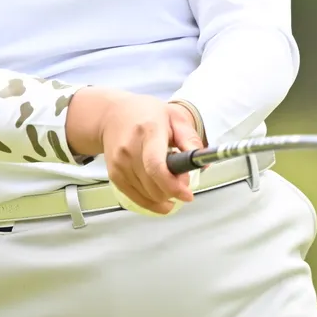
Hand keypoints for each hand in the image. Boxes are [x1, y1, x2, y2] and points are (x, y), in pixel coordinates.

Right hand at [66, 89, 203, 213]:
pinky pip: (136, 199)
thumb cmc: (146, 114)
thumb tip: (203, 163)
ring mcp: (119, 164)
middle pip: (153, 186)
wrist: (113, 114)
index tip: (187, 194)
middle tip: (182, 179)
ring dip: (164, 195)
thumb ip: (190, 140)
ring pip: (147, 196)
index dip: (173, 186)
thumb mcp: (175, 118)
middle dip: (173, 190)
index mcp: (149, 132)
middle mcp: (130, 149)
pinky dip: (152, 202)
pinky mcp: (114, 175)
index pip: (156, 166)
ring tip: (168, 177)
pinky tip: (161, 194)